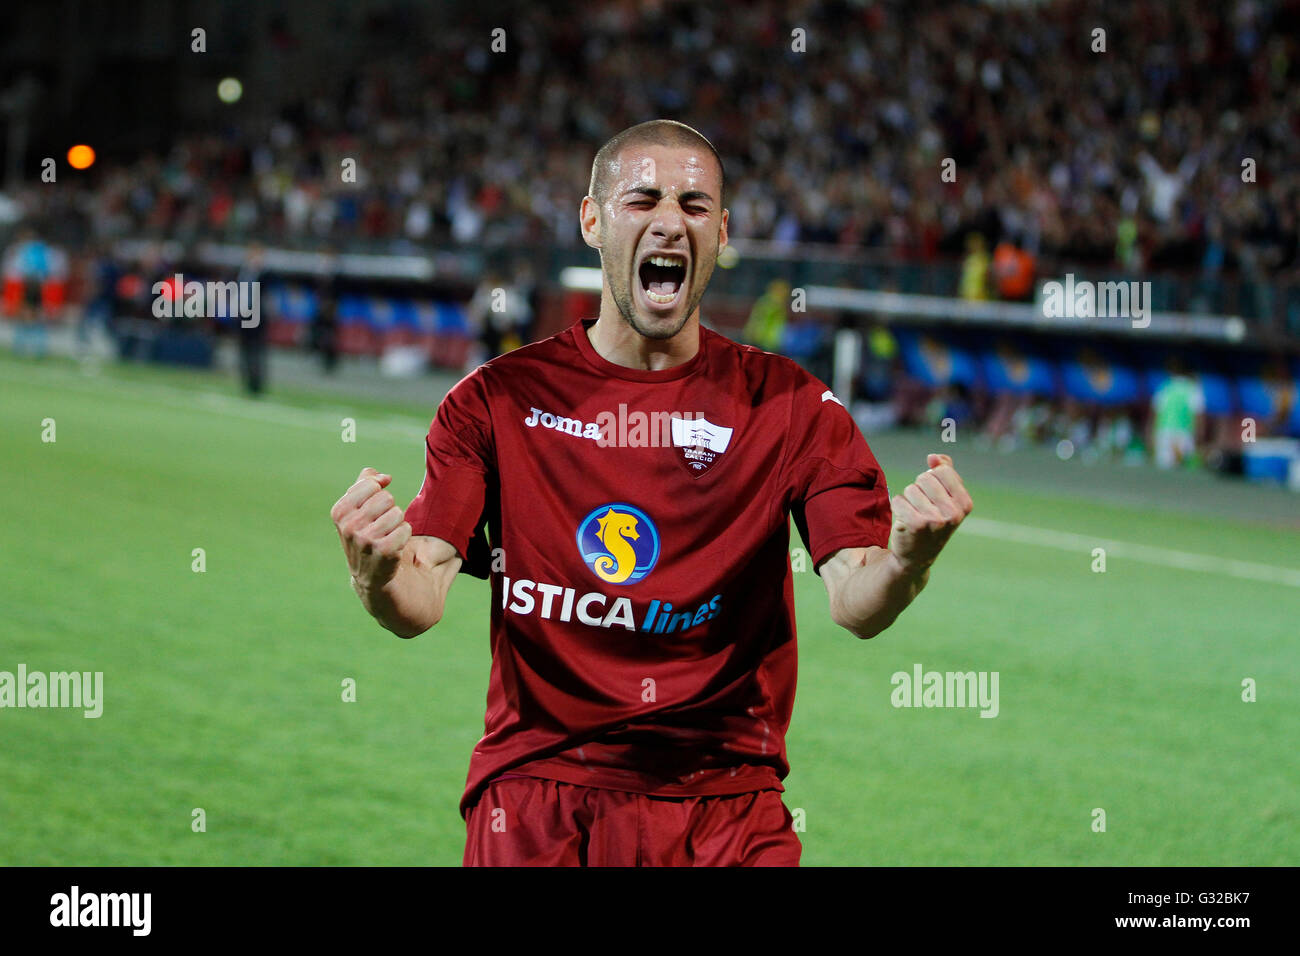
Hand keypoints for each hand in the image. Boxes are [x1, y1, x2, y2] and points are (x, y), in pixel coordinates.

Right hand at [330, 467, 411, 592]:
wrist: (369, 575)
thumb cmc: (365, 535)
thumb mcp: (357, 509)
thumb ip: (366, 484)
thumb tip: (384, 477)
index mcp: (340, 512)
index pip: (371, 484)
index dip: (379, 494)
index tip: (373, 510)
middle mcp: (349, 526)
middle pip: (387, 498)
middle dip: (389, 511)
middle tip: (380, 528)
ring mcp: (365, 540)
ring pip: (398, 513)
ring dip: (397, 525)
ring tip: (386, 538)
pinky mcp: (384, 551)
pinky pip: (406, 529)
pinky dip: (404, 536)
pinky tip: (393, 548)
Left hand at [889, 454, 973, 574]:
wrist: (918, 555)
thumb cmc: (932, 520)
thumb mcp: (945, 498)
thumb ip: (944, 471)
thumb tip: (933, 458)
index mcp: (965, 504)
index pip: (943, 470)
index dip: (932, 479)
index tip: (934, 497)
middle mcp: (953, 513)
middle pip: (925, 478)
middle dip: (919, 490)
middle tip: (922, 509)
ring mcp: (935, 520)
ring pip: (910, 489)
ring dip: (908, 500)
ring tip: (914, 515)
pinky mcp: (915, 524)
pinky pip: (897, 500)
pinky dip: (897, 507)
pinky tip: (904, 521)